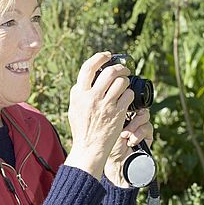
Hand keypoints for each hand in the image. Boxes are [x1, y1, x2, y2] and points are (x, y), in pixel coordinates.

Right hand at [64, 52, 133, 179]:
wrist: (88, 148)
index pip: (88, 67)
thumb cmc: (82, 129)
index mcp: (79, 94)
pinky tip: (127, 99)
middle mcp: (91, 97)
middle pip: (109, 72)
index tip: (107, 56)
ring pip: (121, 82)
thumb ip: (80, 93)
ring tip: (125, 85)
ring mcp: (105, 105)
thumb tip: (88, 79)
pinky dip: (129, 95)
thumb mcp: (74, 108)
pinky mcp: (117, 113)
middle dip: (120, 68)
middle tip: (124, 70)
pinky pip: (128, 96)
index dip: (100, 58)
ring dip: (125, 81)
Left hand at [104, 109, 153, 187]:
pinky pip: (148, 127)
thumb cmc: (108, 146)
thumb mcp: (109, 127)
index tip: (121, 109)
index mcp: (121, 115)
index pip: (128, 103)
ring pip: (144, 116)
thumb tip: (119, 100)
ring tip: (125, 135)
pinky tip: (131, 141)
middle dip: (131, 114)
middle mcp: (131, 120)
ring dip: (135, 125)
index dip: (127, 104)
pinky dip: (140, 133)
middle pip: (138, 106)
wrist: (116, 163)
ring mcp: (140, 127)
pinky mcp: (147, 136)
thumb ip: (116, 113)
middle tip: (123, 124)